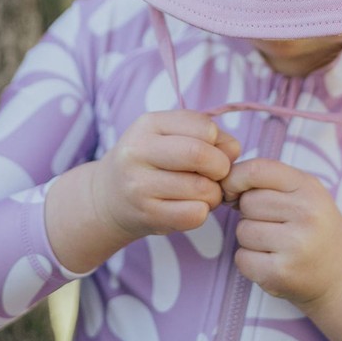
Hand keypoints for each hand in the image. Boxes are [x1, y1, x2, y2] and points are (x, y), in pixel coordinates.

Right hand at [91, 110, 240, 241]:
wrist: (106, 198)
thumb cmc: (151, 162)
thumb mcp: (170, 136)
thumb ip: (206, 136)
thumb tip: (234, 150)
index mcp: (148, 124)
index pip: (203, 127)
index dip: (219, 141)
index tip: (216, 151)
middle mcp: (138, 152)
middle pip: (199, 154)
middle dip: (220, 167)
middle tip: (218, 174)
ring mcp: (139, 186)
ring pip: (201, 189)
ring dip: (214, 193)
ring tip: (205, 192)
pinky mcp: (146, 215)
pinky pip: (194, 215)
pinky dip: (203, 212)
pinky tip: (192, 207)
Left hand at [220, 159, 341, 310]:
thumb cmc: (317, 228)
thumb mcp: (305, 192)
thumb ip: (270, 181)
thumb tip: (225, 185)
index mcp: (309, 187)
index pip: (258, 170)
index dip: (236, 177)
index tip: (232, 189)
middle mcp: (306, 214)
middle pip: (247, 202)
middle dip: (249, 212)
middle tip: (271, 223)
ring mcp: (294, 246)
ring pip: (242, 231)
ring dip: (249, 238)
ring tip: (274, 243)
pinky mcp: (281, 274)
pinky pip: (242, 259)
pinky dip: (249, 261)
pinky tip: (271, 261)